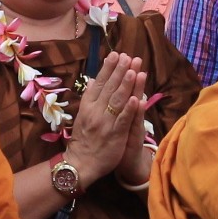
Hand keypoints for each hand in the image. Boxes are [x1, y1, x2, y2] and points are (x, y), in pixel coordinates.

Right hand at [63, 54, 148, 181]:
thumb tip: (93, 79)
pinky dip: (130, 109)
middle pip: (109, 88)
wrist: (80, 164)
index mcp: (88, 105)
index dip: (108, 68)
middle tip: (128, 56)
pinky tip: (137, 98)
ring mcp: (105, 123)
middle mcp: (95, 111)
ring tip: (134, 70)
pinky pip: (123, 120)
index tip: (116, 54)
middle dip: (120, 71)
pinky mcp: (115, 135)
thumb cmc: (83, 139)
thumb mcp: (82, 115)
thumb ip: (89, 97)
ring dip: (126, 85)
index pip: (99, 83)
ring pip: (117, 100)